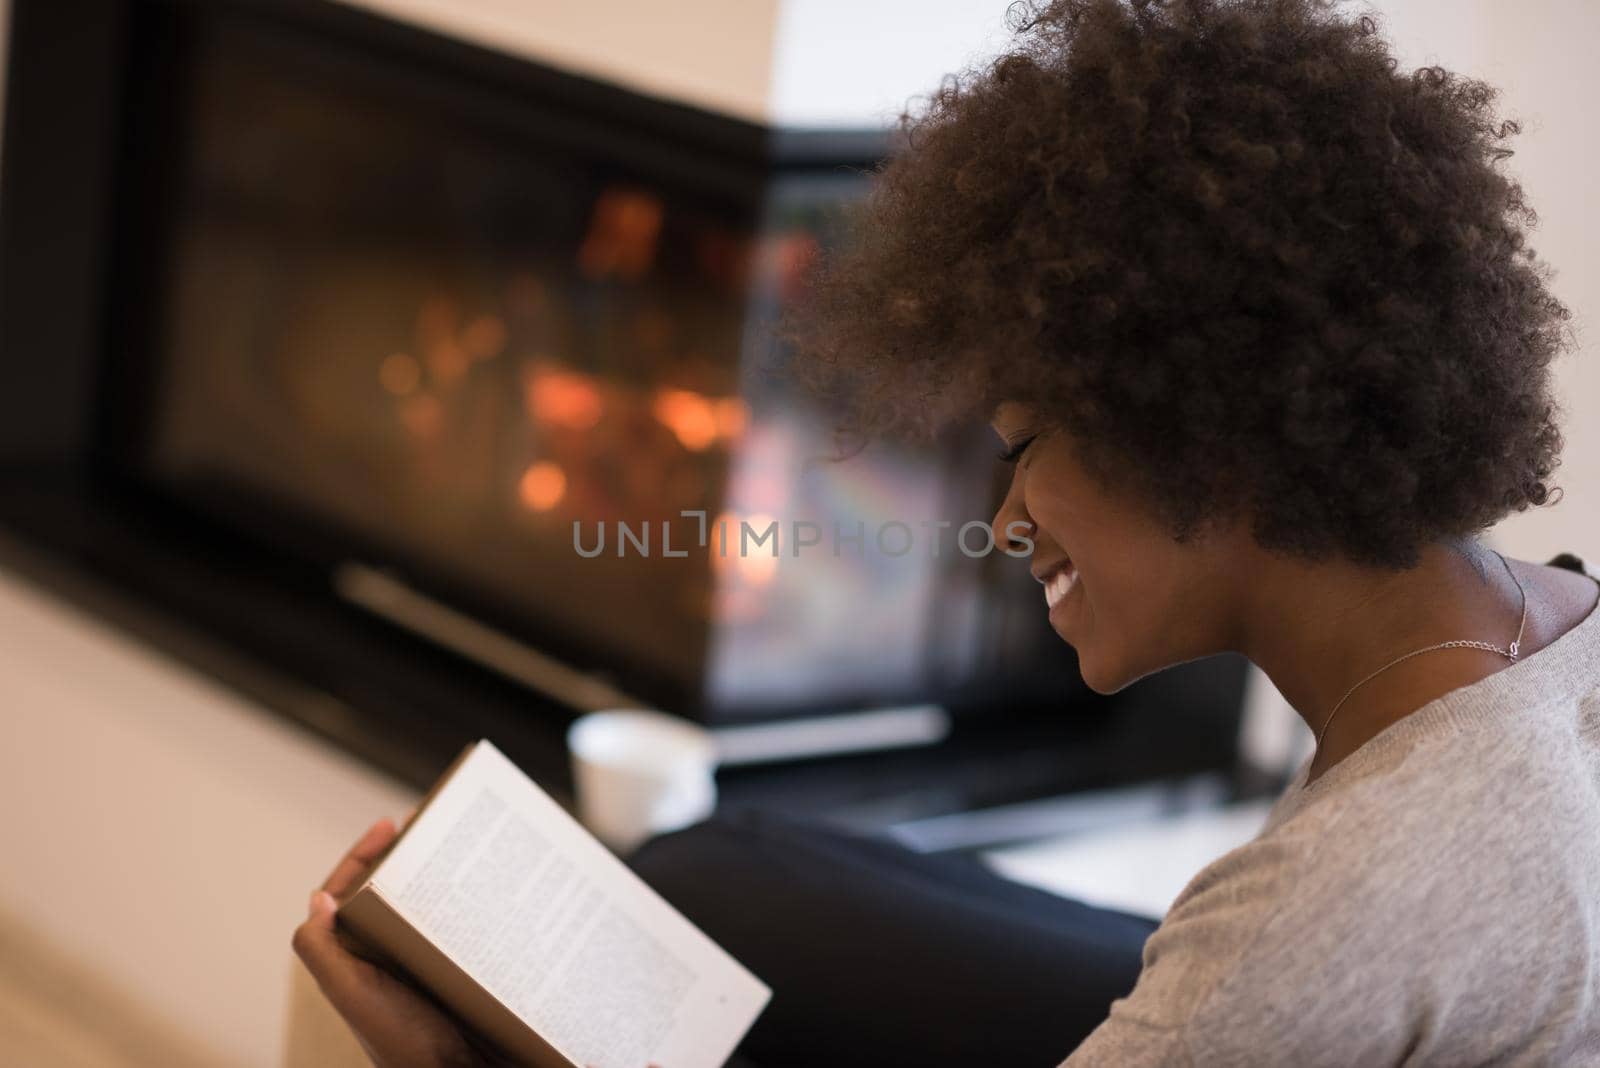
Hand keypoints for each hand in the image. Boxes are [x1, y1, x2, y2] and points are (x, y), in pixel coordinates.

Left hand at [292, 819, 502, 1067]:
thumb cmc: (402, 1040)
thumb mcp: (352, 994)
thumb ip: (322, 950)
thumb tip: (317, 897)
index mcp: (351, 955)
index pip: (346, 890)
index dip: (363, 853)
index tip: (389, 825)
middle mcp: (381, 954)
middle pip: (386, 889)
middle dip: (403, 853)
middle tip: (428, 824)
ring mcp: (416, 960)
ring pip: (421, 903)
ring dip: (436, 873)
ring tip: (456, 847)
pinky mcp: (450, 967)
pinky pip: (453, 924)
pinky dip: (465, 901)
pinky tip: (484, 888)